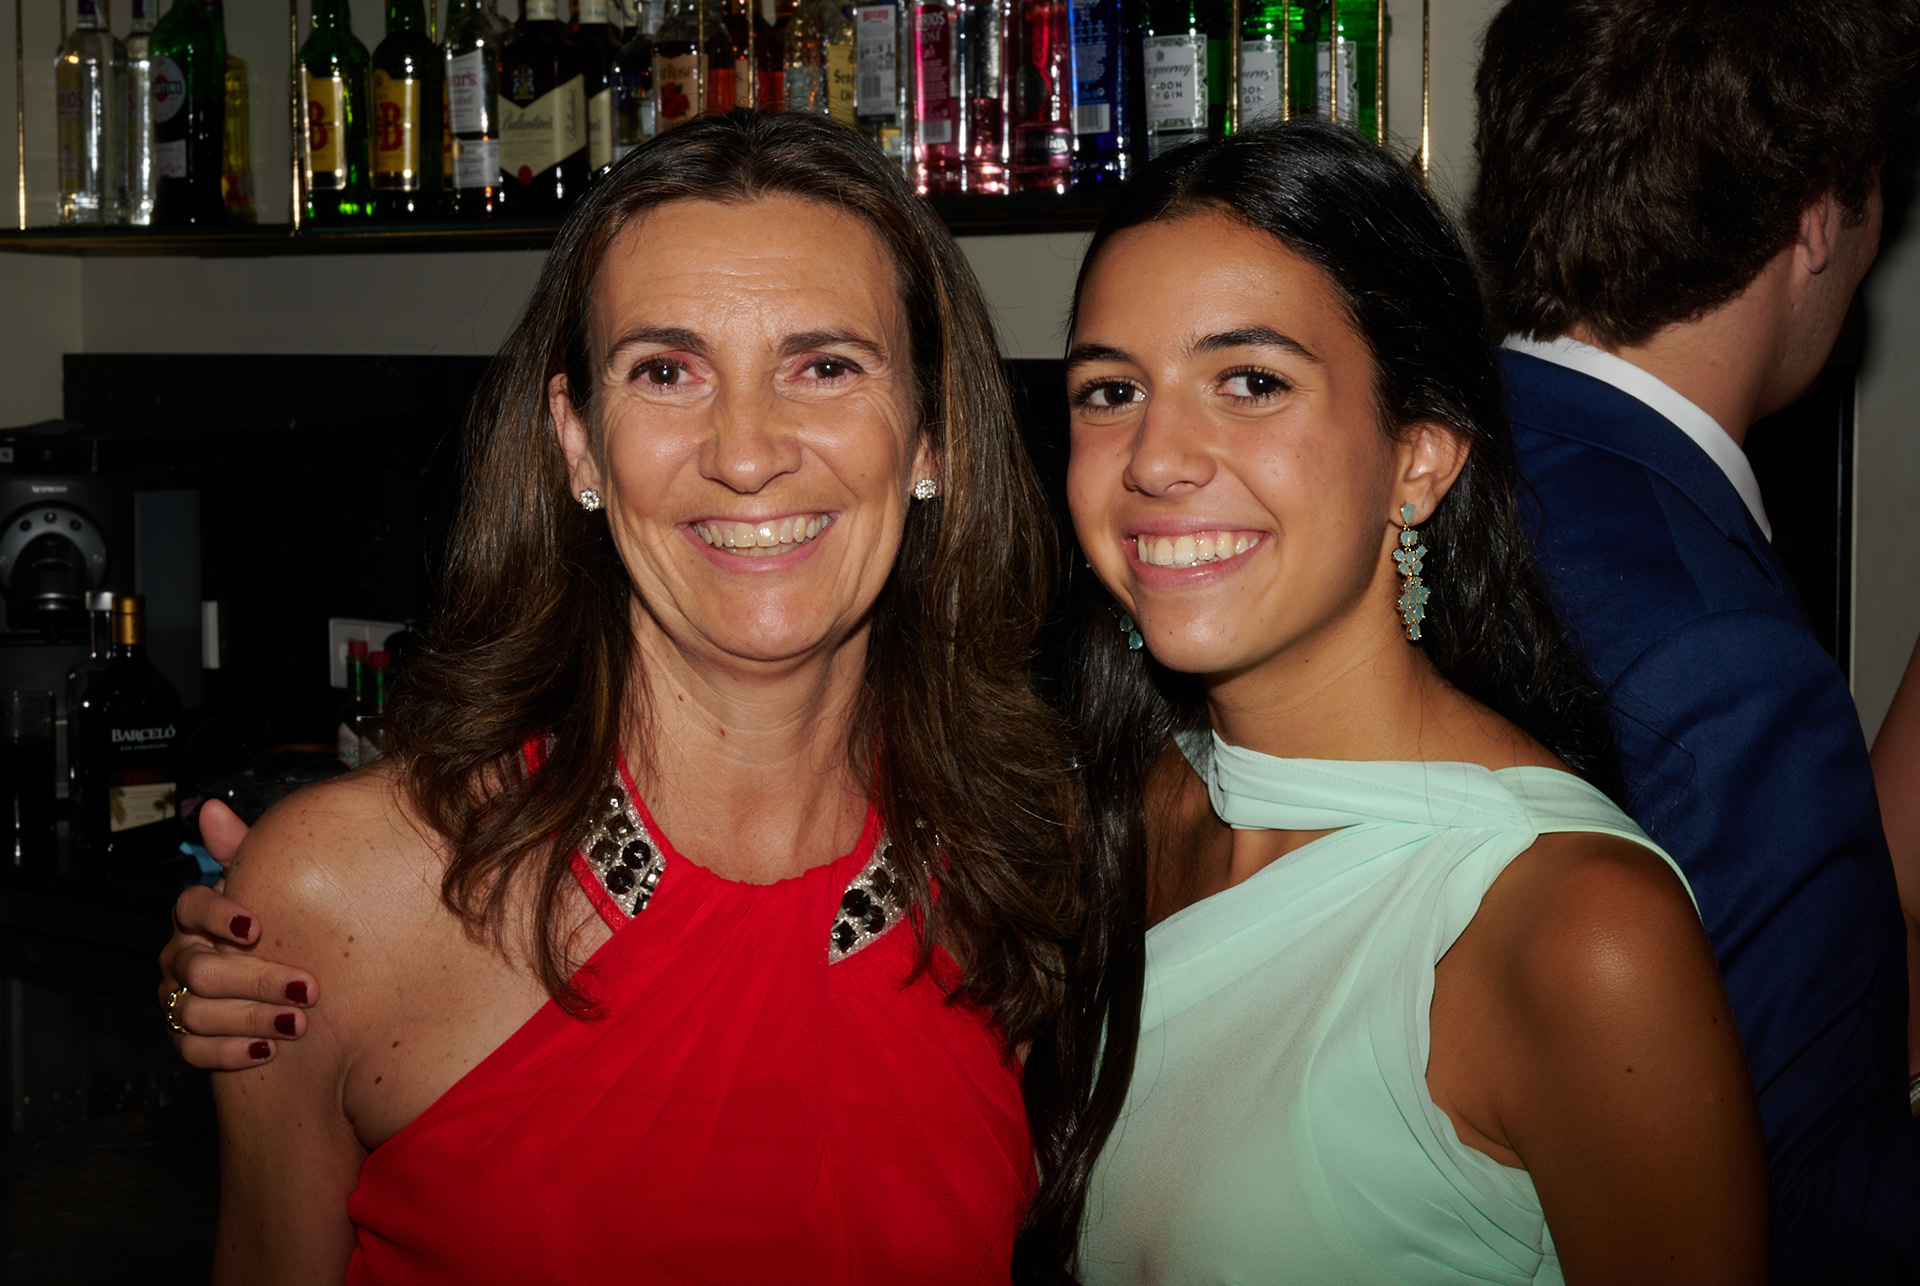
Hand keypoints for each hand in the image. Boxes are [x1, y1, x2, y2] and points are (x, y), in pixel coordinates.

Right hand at [159, 799, 318, 1069]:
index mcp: (196, 917)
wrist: (276, 977)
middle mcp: (179, 957)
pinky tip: (266, 1050)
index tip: (258, 927)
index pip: (190, 907)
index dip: (219, 916)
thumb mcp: (262, 884)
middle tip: (309, 988)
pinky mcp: (184, 1037)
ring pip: (196, 1013)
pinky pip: (191, 1050)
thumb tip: (212, 809)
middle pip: (202, 970)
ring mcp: (177, 998)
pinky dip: (228, 1052)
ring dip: (251, 1018)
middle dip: (257, 980)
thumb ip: (243, 850)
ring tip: (298, 1024)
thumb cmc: (271, 922)